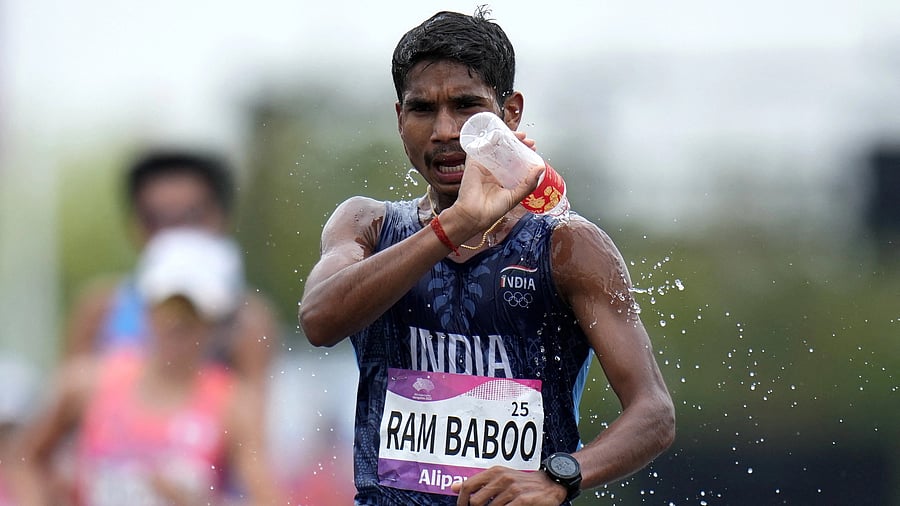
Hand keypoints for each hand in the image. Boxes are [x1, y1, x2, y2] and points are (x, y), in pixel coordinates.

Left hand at [452, 466, 567, 505]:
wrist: (550, 483)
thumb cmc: (522, 483)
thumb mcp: (499, 478)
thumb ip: (477, 483)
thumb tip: (453, 487)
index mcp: (494, 472)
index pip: (468, 485)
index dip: (461, 500)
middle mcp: (502, 478)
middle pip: (476, 501)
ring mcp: (512, 489)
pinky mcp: (523, 499)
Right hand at [453, 132, 542, 228]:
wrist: (474, 215)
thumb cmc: (492, 210)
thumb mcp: (515, 196)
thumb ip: (528, 184)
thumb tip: (541, 168)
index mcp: (503, 178)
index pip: (515, 161)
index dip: (524, 154)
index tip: (533, 149)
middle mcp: (494, 170)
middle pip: (507, 151)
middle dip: (519, 144)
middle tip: (529, 142)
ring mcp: (484, 165)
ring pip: (496, 147)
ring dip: (508, 139)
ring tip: (520, 136)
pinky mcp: (474, 162)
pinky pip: (482, 146)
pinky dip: (491, 138)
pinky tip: (500, 134)